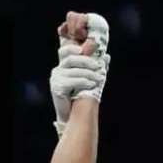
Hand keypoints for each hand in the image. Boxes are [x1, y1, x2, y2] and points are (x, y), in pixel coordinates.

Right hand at [50, 11, 110, 127]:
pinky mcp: (56, 88)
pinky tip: (91, 85)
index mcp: (64, 65)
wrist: (74, 115)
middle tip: (99, 67)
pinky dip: (84, 82)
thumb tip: (106, 56)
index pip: (64, 51)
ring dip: (89, 74)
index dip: (72, 47)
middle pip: (71, 59)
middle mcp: (57, 70)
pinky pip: (72, 81)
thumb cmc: (81, 95)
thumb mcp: (90, 78)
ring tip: (100, 79)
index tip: (83, 49)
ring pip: (74, 71)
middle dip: (87, 61)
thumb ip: (96, 67)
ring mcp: (55, 79)